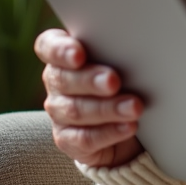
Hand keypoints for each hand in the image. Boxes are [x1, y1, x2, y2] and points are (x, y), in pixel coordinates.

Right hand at [34, 28, 143, 168]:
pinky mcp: (67, 139)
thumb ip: (118, 51)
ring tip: (135, 107)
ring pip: (76, 110)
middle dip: (90, 80)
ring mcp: (58, 111)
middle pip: (63, 79)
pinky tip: (129, 127)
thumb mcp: (122, 60)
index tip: (79, 54)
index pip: (48, 46)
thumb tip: (137, 45)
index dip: (60, 50)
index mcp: (63, 54)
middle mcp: (56, 81)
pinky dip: (109, 132)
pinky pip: (84, 138)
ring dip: (107, 108)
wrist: (127, 120)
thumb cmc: (125, 77)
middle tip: (114, 81)